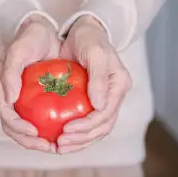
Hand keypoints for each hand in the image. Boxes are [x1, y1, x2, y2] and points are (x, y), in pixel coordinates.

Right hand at [0, 15, 60, 152]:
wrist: (43, 28)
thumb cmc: (30, 37)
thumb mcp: (19, 51)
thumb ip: (10, 73)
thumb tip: (9, 99)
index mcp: (1, 86)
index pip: (5, 115)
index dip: (18, 128)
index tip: (35, 132)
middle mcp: (9, 95)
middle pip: (13, 128)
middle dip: (29, 141)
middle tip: (48, 147)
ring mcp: (22, 98)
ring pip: (25, 127)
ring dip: (38, 141)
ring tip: (56, 146)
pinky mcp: (35, 98)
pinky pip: (39, 119)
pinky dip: (48, 129)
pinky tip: (62, 133)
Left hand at [57, 15, 131, 153]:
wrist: (83, 29)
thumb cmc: (89, 38)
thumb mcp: (95, 53)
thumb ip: (99, 78)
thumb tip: (99, 105)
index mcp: (120, 85)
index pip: (106, 114)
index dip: (87, 127)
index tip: (67, 131)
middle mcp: (114, 95)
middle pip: (102, 127)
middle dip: (82, 139)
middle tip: (61, 144)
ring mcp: (104, 99)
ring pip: (95, 129)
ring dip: (78, 141)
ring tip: (59, 147)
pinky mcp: (92, 100)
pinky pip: (85, 122)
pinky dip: (74, 133)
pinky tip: (58, 138)